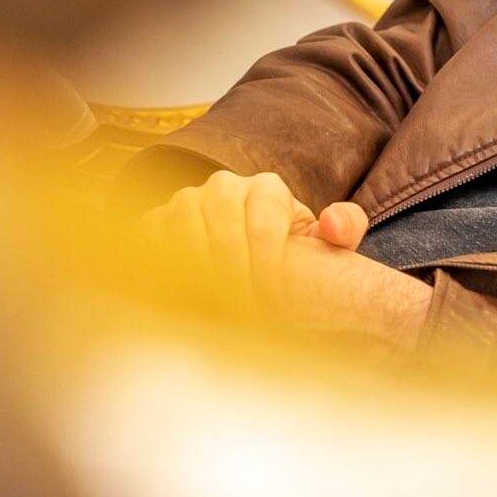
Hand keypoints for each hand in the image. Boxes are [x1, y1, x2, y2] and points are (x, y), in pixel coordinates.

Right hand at [137, 170, 429, 346]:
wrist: (247, 257)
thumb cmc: (291, 254)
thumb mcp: (326, 244)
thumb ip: (346, 228)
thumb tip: (332, 223)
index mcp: (267, 188)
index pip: (263, 225)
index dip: (267, 268)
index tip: (273, 302)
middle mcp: (224, 186)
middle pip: (222, 226)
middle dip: (234, 274)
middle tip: (242, 310)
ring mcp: (186, 200)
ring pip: (184, 229)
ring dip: (199, 273)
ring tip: (215, 307)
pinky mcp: (154, 220)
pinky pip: (150, 238)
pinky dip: (163, 268)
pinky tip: (182, 297)